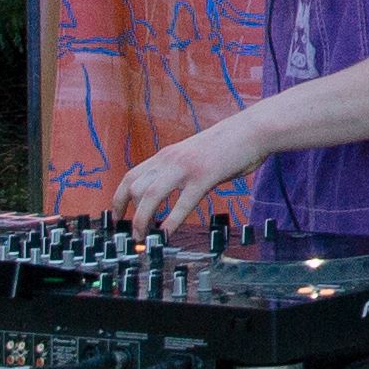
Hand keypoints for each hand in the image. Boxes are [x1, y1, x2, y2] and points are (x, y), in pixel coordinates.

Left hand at [112, 121, 262, 233]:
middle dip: (129, 214)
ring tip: (144, 237)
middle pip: (135, 188)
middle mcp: (170, 160)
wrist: (252, 130)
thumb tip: (169, 189)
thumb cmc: (227, 145)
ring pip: (150, 195)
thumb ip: (178, 168)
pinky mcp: (204, 177)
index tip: (116, 216)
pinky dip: (171, 222)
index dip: (119, 199)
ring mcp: (186, 168)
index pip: (131, 177)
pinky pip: (182, 203)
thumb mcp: (193, 154)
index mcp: (166, 155)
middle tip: (133, 234)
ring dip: (143, 220)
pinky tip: (167, 234)